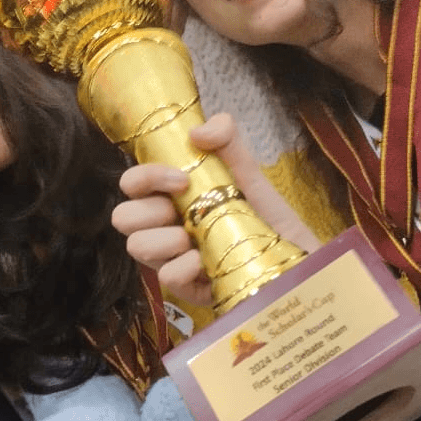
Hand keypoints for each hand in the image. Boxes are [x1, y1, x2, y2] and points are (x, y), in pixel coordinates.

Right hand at [113, 113, 319, 307]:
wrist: (297, 257)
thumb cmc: (269, 217)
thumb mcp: (250, 173)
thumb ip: (227, 139)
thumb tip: (198, 132)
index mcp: (171, 197)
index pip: (132, 184)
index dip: (145, 177)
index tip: (181, 180)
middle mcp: (164, 227)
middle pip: (123, 218)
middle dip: (151, 212)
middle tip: (186, 213)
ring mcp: (172, 259)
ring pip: (136, 247)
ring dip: (167, 240)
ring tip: (199, 241)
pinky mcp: (187, 289)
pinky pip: (166, 277)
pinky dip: (185, 268)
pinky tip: (209, 264)